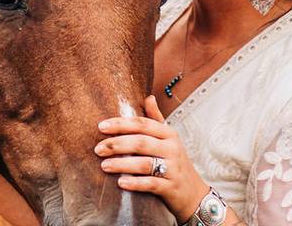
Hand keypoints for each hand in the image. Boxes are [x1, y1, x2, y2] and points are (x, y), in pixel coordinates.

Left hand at [95, 95, 208, 222]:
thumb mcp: (168, 139)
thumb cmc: (175, 162)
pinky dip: (135, 183)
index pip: (142, 124)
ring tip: (104, 165)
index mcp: (168, 134)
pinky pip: (151, 183)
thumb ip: (156, 119)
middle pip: (141, 142)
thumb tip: (148, 97)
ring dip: (122, 164)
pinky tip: (121, 182)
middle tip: (98, 149)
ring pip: (144, 163)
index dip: (121, 124)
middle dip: (117, 144)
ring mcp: (173, 168)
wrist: (194, 193)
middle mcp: (172, 148)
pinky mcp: (171, 187)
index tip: (101, 126)